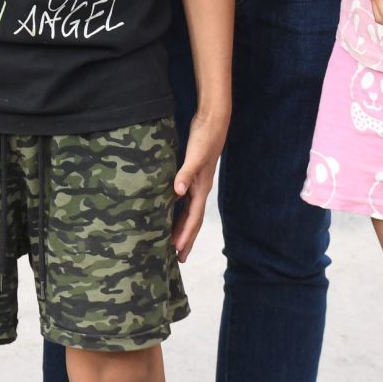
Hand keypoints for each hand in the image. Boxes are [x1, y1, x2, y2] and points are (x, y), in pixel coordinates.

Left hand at [173, 102, 228, 258]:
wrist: (213, 122)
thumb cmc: (205, 138)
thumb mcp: (195, 155)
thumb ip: (186, 173)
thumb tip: (178, 192)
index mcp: (201, 188)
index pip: (193, 218)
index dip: (186, 235)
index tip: (177, 251)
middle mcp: (200, 190)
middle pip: (193, 221)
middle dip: (187, 239)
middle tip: (179, 259)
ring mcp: (197, 184)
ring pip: (189, 213)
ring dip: (183, 228)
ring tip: (174, 244)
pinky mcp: (192, 177)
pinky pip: (184, 201)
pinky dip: (178, 211)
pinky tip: (169, 214)